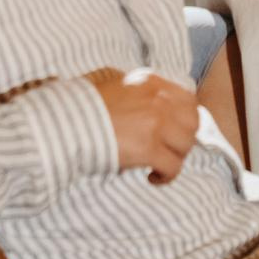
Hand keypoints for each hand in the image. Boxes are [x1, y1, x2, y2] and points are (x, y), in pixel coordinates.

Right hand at [88, 66, 200, 184]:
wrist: (66, 123)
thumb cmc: (80, 104)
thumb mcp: (108, 80)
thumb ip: (129, 85)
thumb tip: (138, 94)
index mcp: (150, 84)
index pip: (187, 99)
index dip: (186, 118)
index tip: (176, 130)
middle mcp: (158, 101)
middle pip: (192, 123)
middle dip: (184, 139)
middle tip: (170, 150)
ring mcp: (156, 124)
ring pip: (186, 146)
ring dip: (175, 158)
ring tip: (160, 166)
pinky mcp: (149, 148)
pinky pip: (172, 167)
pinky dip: (166, 176)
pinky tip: (153, 178)